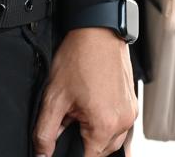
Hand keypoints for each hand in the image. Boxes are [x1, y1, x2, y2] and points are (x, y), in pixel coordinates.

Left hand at [32, 27, 136, 156]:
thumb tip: (42, 154)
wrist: (98, 30)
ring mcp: (131, 110)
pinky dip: (106, 123)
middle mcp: (124, 120)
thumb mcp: (54, 99)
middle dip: (83, 145)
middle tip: (70, 123)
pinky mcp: (132, 101)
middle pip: (102, 152)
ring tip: (80, 114)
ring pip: (112, 139)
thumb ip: (45, 134)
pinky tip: (92, 108)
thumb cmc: (79, 58)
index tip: (63, 146)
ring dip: (96, 136)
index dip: (71, 156)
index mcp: (105, 124)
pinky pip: (120, 124)